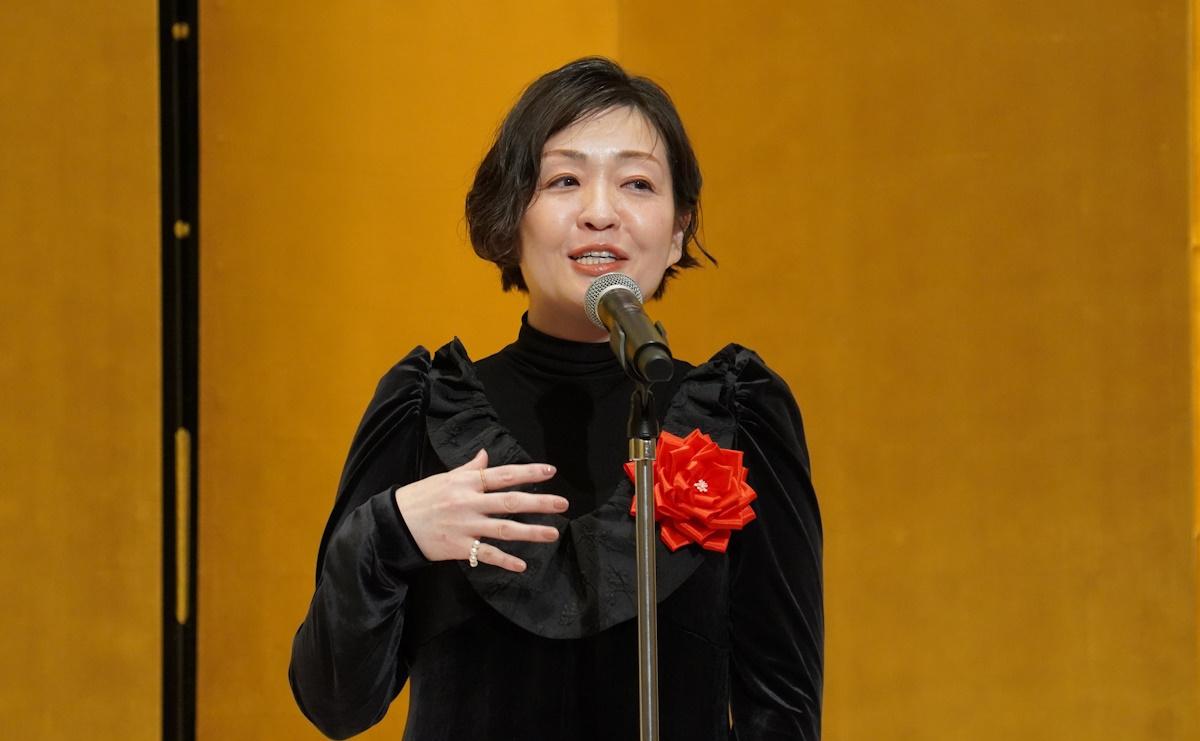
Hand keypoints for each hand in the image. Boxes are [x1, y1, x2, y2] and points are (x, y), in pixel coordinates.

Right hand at [394, 449, 567, 572]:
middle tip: (562, 503)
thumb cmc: (421, 498)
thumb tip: (486, 455)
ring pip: (503, 529)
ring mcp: (465, 526)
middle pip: (510, 502)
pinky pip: (486, 554)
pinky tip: (522, 565)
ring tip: (553, 534)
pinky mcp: (458, 547)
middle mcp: (468, 503)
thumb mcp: (445, 478)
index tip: (550, 471)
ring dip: (530, 532)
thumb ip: (469, 469)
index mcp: (466, 483)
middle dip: (539, 502)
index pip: (503, 475)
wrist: (394, 524)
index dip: (528, 472)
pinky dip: (504, 560)